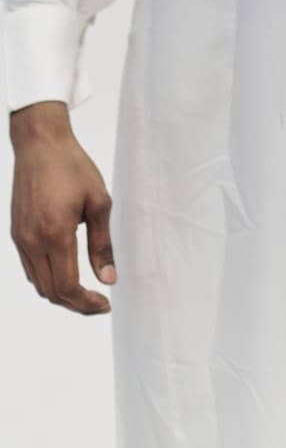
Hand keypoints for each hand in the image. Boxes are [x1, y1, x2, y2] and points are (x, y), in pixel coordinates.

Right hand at [9, 103, 115, 314]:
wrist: (40, 144)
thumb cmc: (73, 167)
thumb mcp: (99, 201)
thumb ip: (102, 244)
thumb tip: (108, 279)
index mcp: (55, 234)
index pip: (67, 286)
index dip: (86, 303)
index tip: (105, 303)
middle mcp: (33, 241)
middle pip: (51, 291)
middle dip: (76, 303)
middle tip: (98, 301)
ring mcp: (21, 238)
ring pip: (38, 283)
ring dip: (60, 293)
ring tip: (85, 290)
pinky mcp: (15, 233)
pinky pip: (29, 268)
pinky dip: (47, 278)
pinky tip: (65, 270)